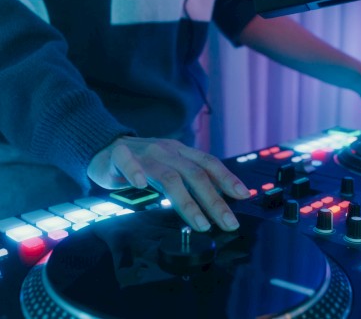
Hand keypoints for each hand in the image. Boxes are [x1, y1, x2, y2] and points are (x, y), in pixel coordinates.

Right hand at [87, 136, 249, 231]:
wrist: (105, 147)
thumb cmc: (142, 163)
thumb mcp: (170, 167)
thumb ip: (188, 180)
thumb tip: (215, 202)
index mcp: (181, 152)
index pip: (209, 163)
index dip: (227, 179)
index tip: (244, 196)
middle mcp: (167, 151)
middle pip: (196, 175)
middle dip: (215, 201)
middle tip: (228, 222)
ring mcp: (145, 152)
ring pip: (169, 176)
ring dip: (187, 202)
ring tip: (200, 223)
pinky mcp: (120, 154)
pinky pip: (127, 161)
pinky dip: (135, 171)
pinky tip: (140, 184)